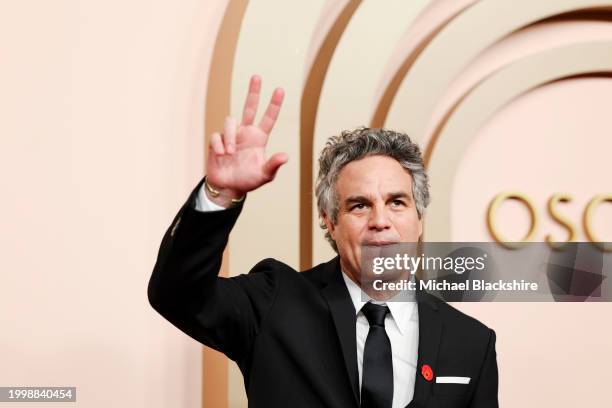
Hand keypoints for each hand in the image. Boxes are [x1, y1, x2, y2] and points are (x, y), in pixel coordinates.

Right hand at [205, 75, 287, 206]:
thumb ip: (273, 165)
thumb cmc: (248, 180)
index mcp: (259, 138)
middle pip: (249, 107)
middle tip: (257, 76)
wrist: (228, 187)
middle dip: (253, 92)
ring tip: (230, 153)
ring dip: (230, 137)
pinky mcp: (217, 141)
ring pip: (230, 121)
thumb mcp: (264, 175)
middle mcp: (245, 133)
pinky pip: (217, 135)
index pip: (268, 118)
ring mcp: (231, 135)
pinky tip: (221, 155)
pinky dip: (219, 145)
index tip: (280, 89)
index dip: (274, 104)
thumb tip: (285, 156)